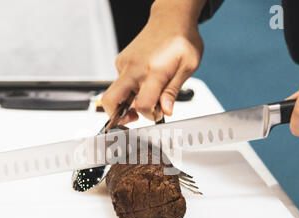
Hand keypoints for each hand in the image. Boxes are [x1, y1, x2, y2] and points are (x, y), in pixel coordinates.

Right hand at [101, 0, 205, 123]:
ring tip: (143, 98)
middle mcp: (134, 67)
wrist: (171, 18)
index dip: (150, 115)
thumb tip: (166, 110)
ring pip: (115, 93)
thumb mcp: (187, 67)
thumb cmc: (181, 40)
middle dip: (118, 116)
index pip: (142, 105)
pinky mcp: (120, 61)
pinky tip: (143, 83)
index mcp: (154, 71)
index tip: (159, 113)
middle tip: (132, 117)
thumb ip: (173, 91)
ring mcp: (124, 64)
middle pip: (110, 100)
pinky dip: (129, 89)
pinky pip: (120, 82)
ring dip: (126, 102)